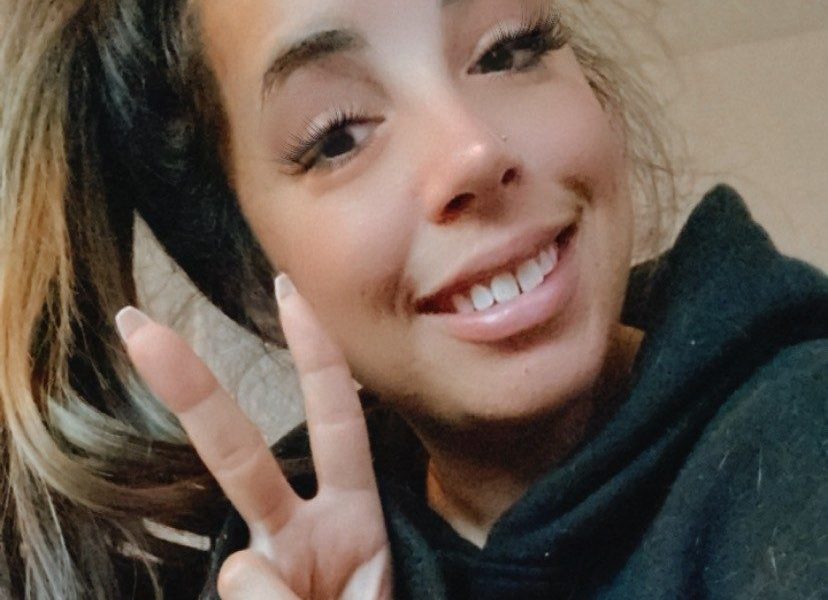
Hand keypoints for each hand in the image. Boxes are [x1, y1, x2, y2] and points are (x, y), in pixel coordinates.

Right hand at [116, 275, 391, 598]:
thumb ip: (309, 588)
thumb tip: (242, 570)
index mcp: (354, 513)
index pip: (336, 416)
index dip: (314, 351)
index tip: (287, 289)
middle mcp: (302, 533)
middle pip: (240, 454)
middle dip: (193, 391)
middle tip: (135, 326)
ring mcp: (269, 575)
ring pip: (238, 569)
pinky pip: (243, 599)